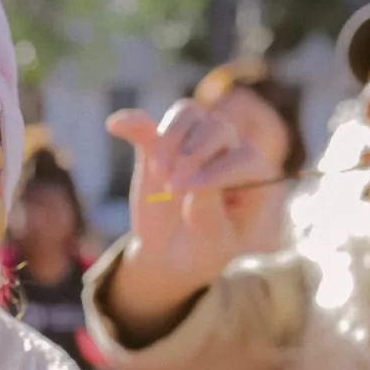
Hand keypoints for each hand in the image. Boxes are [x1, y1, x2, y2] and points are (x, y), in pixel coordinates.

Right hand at [106, 102, 275, 312]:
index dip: (218, 170)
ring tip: (158, 172)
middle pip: (217, 127)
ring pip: (189, 114)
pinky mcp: (161, 146)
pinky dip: (133, 121)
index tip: (189, 191)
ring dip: (170, 138)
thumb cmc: (203, 251)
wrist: (171, 254)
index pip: (245, 159)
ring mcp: (194, 145)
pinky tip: (115, 126)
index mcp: (254, 177)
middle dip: (193, 154)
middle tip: (173, 188)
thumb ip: (209, 214)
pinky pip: (148, 123)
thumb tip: (195, 183)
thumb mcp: (213, 244)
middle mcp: (229, 152)